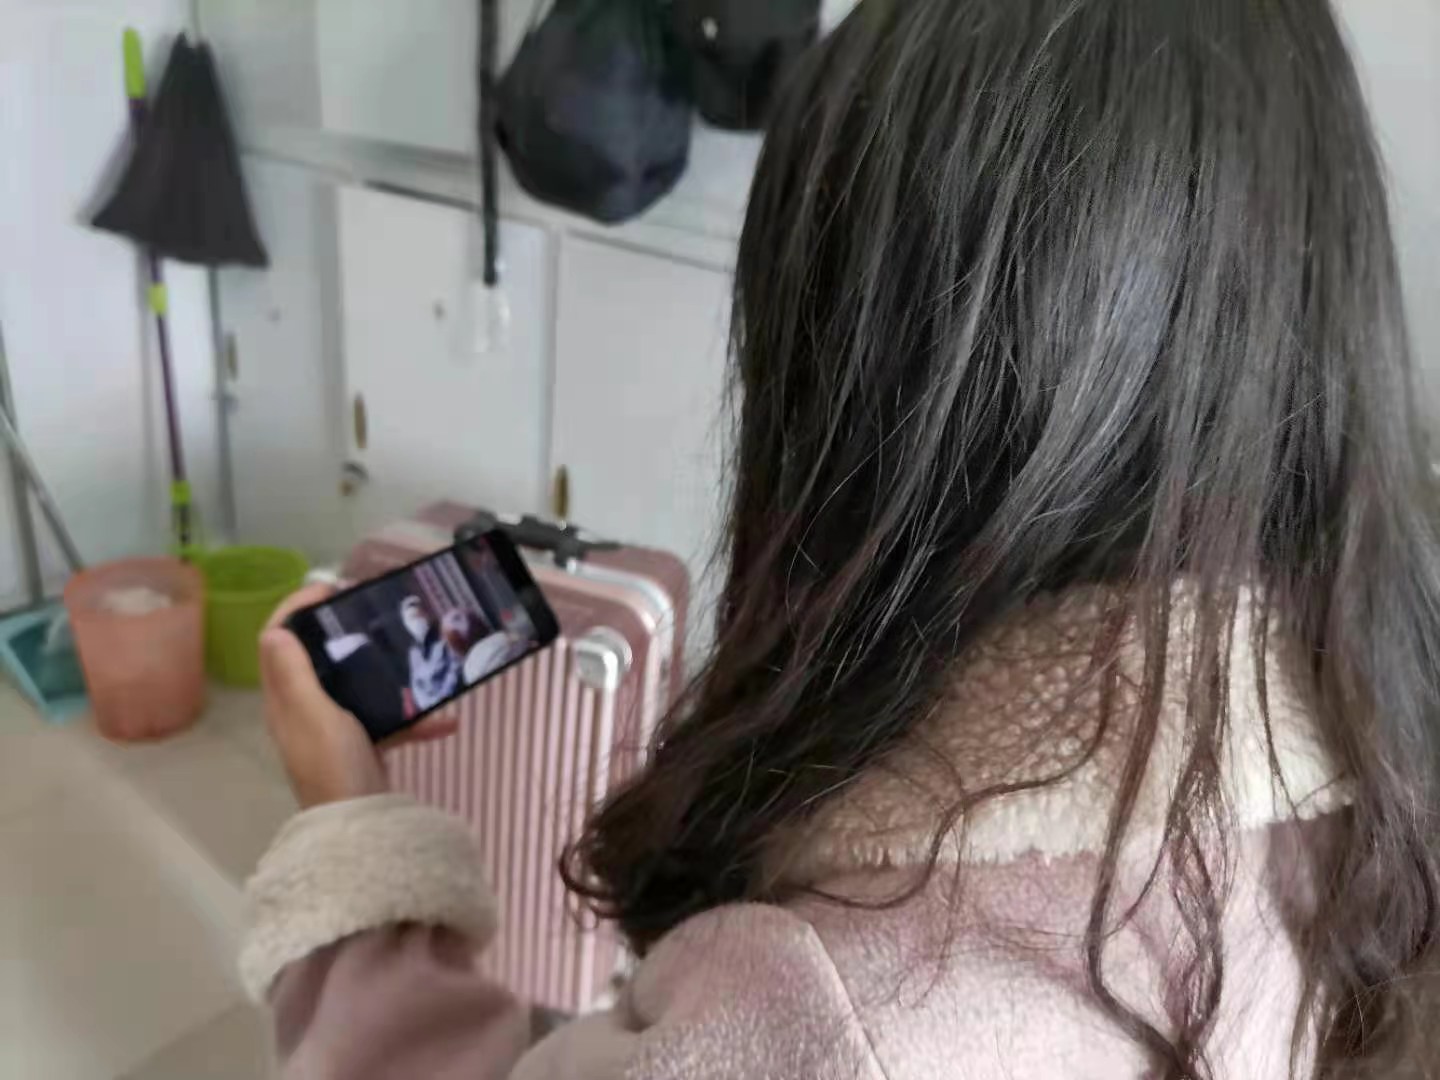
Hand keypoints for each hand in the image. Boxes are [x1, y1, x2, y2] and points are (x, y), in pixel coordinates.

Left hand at [260, 585, 458, 808]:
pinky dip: (416, 718)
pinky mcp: (362, 746)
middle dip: (341, 628)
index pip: (277, 641)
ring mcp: (334, 729)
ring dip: (383, 667)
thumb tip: (275, 630)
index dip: (296, 608)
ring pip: (354, 683)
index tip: (331, 588)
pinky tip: (447, 720)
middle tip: (372, 609)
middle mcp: (304, 710)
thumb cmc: (333, 766)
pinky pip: (389, 720)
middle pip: (316, 655)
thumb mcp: (313, 715)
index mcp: (285, 700)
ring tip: (411, 649)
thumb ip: (294, 675)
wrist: (361, 831)